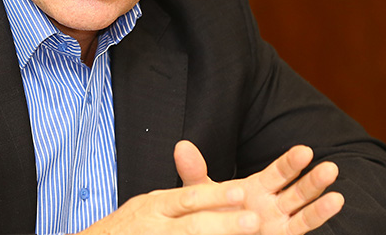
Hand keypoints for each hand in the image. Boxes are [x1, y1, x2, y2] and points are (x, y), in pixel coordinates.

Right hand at [81, 180, 260, 234]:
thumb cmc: (132, 226)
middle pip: (193, 226)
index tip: (240, 192)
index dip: (214, 195)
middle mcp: (157, 228)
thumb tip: (192, 158)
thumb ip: (177, 195)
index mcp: (155, 207)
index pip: (187, 198)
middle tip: (253, 221)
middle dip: (224, 224)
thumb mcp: (148, 203)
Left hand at [174, 141, 344, 234]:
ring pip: (304, 208)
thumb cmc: (211, 214)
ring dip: (319, 199)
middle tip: (330, 167)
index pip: (279, 172)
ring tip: (338, 192)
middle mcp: (274, 204)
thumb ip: (195, 172)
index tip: (305, 150)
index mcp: (258, 188)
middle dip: (313, 179)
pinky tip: (333, 205)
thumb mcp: (202, 193)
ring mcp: (280, 222)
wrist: (211, 230)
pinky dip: (318, 217)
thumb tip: (181, 145)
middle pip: (297, 189)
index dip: (291, 162)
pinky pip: (301, 228)